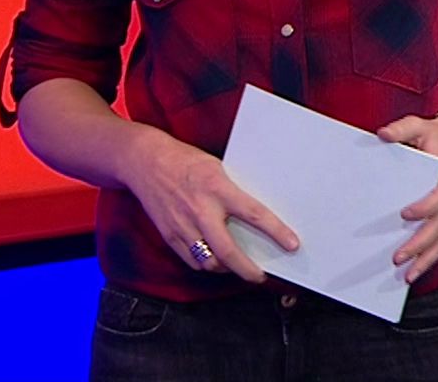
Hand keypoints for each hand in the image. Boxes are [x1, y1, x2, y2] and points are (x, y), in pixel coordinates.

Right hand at [120, 129, 299, 282]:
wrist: (145, 162)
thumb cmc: (185, 162)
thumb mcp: (218, 168)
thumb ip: (233, 191)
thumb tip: (256, 214)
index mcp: (218, 189)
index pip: (254, 214)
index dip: (276, 232)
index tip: (292, 244)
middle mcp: (201, 211)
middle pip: (229, 252)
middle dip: (248, 270)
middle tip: (260, 275)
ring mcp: (183, 226)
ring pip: (209, 262)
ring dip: (227, 269)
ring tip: (239, 267)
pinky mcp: (170, 236)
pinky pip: (192, 260)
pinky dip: (207, 265)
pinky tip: (216, 261)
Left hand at [376, 113, 437, 282]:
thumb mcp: (420, 125)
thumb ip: (402, 129)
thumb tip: (382, 134)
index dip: (424, 207)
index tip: (405, 214)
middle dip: (419, 244)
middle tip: (397, 257)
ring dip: (426, 259)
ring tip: (407, 276)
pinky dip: (431, 259)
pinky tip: (414, 272)